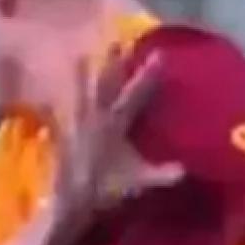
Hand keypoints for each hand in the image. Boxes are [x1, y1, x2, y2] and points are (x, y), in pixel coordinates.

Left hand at [49, 46, 184, 228]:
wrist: (66, 204)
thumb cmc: (102, 192)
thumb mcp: (136, 185)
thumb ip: (161, 176)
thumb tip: (186, 170)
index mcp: (115, 125)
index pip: (136, 95)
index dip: (149, 76)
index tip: (160, 55)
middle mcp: (95, 117)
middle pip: (106, 83)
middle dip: (113, 62)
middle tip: (118, 41)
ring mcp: (76, 123)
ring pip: (82, 90)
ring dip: (85, 72)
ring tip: (84, 54)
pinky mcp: (63, 133)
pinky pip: (63, 108)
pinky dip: (64, 98)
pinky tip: (58, 95)